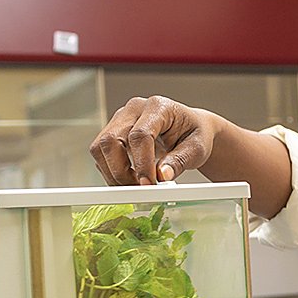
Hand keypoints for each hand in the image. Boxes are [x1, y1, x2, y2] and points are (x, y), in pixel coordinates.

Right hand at [90, 97, 221, 184]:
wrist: (189, 129)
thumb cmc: (194, 134)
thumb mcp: (197, 149)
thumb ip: (179, 161)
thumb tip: (162, 176)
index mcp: (158, 107)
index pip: (140, 135)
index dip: (142, 163)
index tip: (149, 184)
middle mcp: (134, 109)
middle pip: (111, 140)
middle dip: (121, 171)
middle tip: (140, 190)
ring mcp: (120, 119)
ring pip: (100, 148)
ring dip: (113, 173)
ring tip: (135, 187)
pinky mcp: (113, 132)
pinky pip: (101, 155)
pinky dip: (112, 172)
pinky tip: (130, 180)